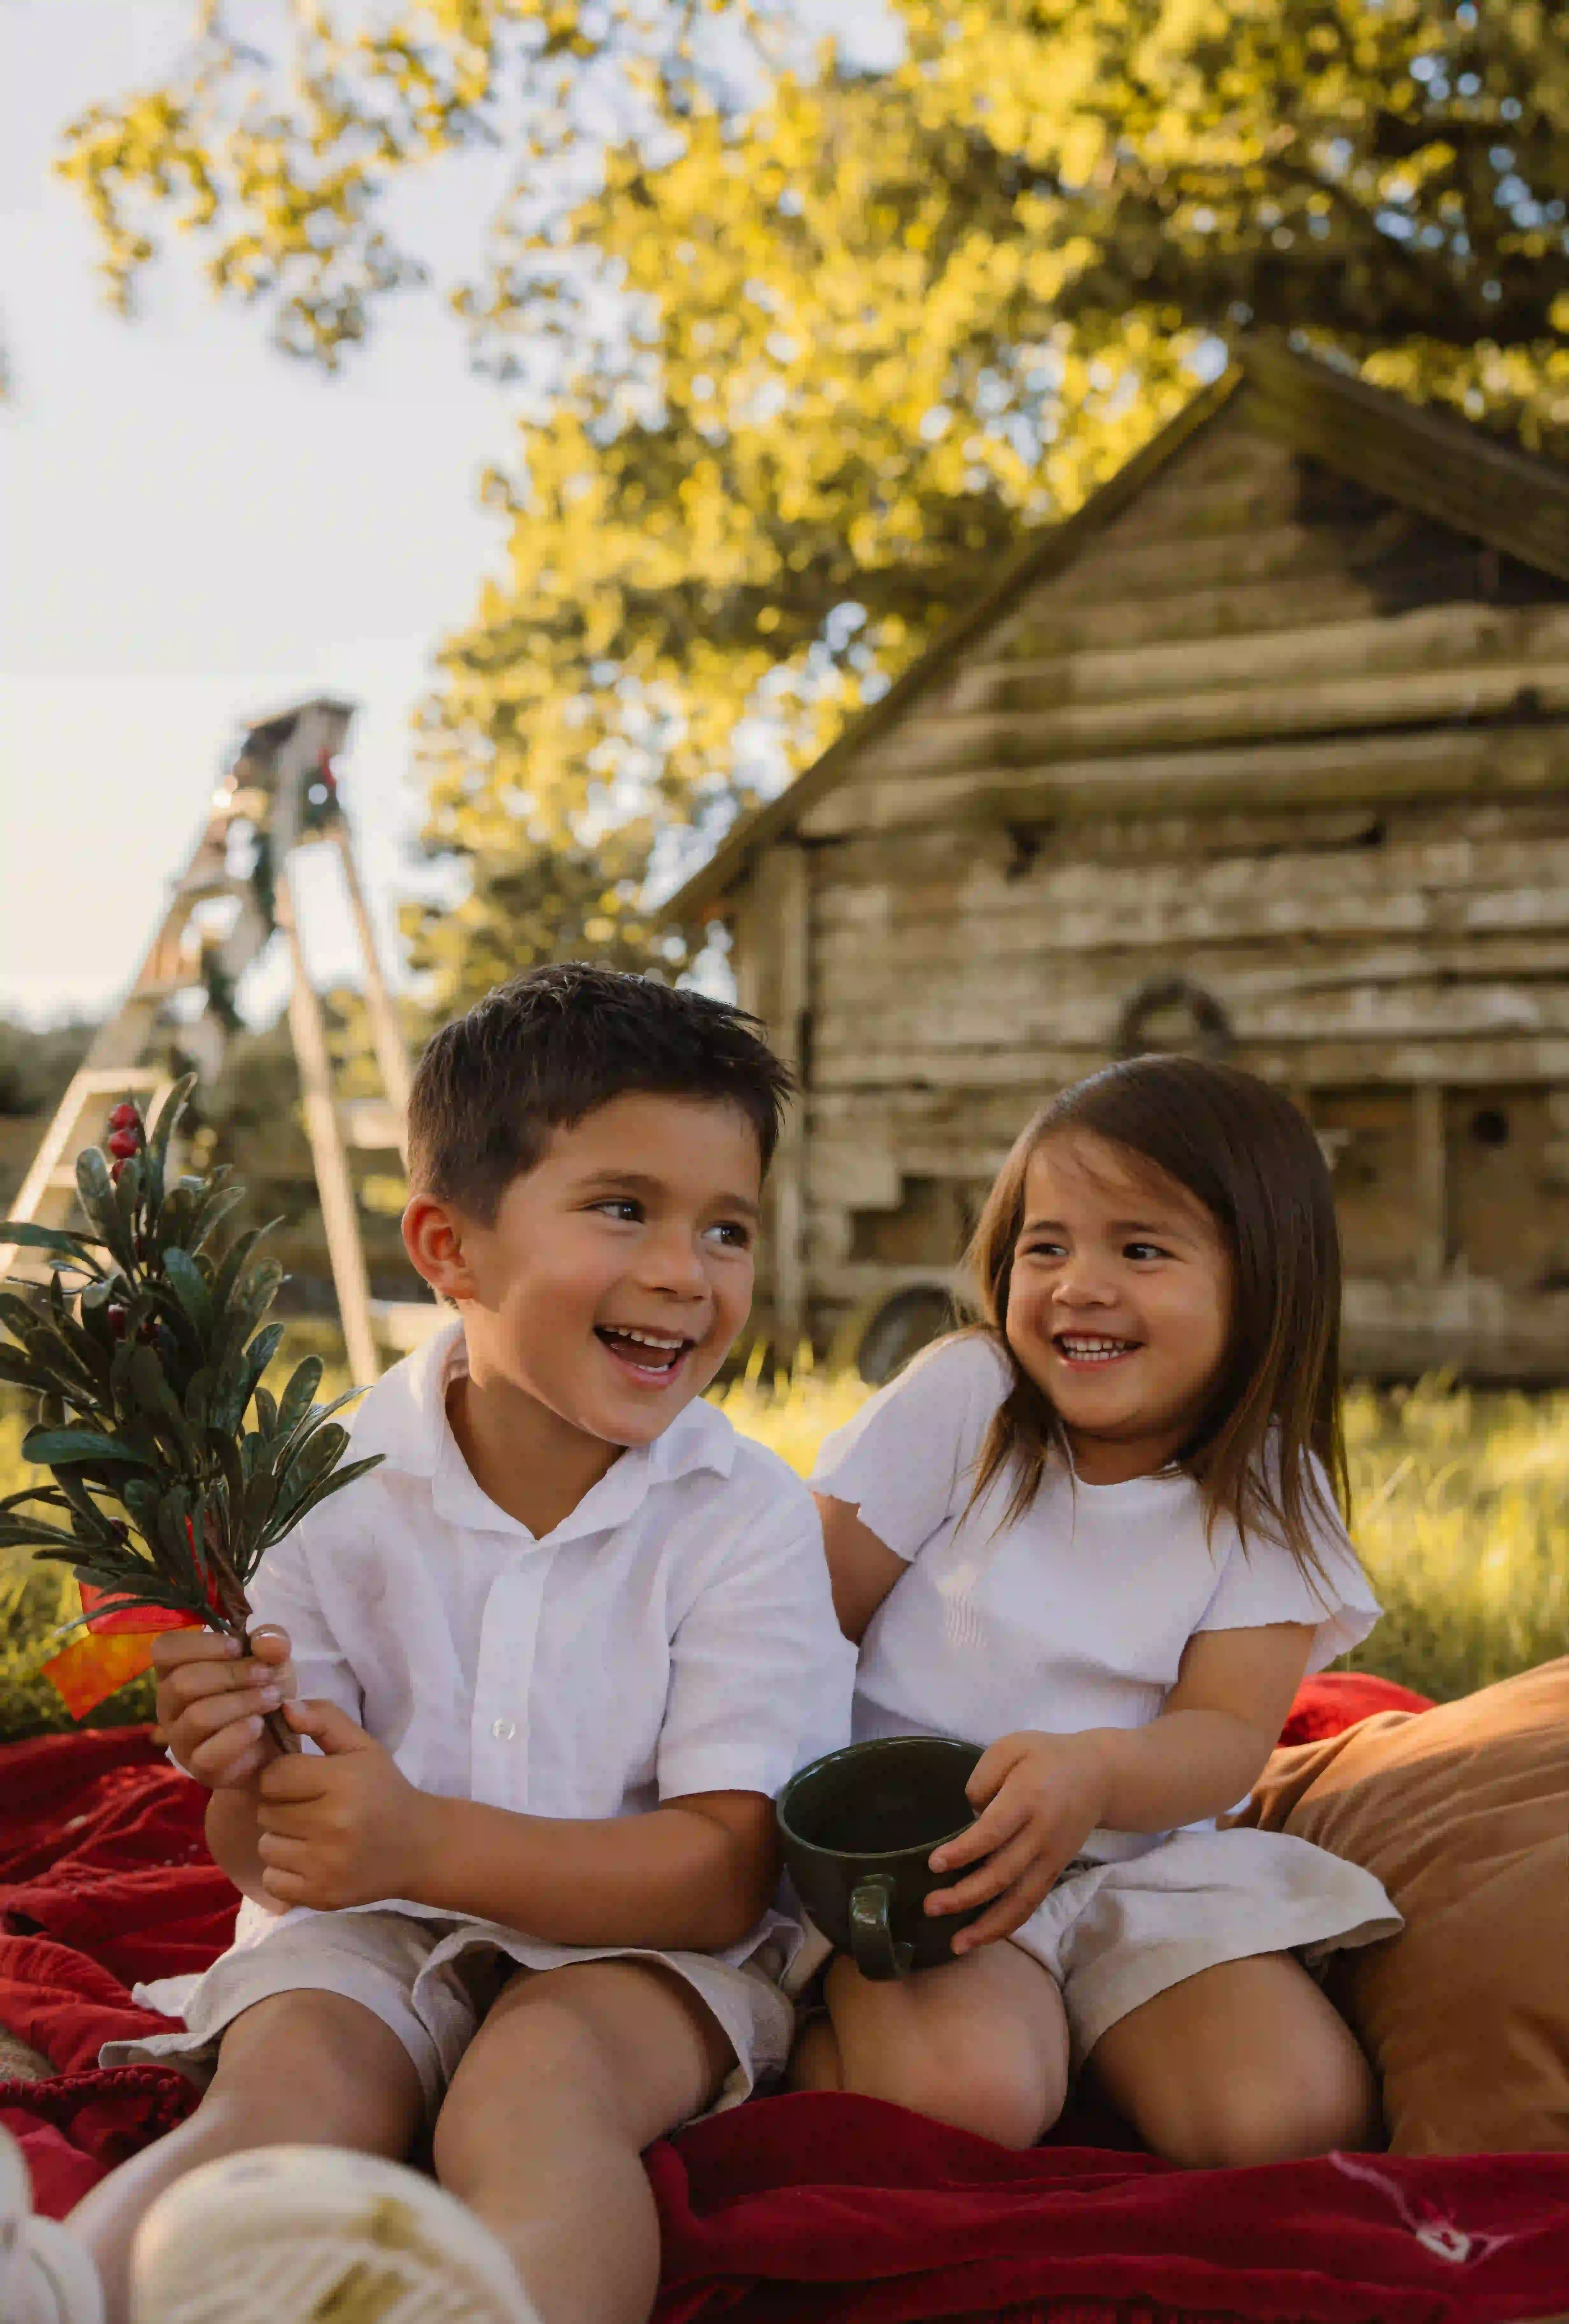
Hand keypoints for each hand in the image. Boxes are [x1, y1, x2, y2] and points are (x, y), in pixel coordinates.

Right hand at [153, 1626, 296, 1789]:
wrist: (281, 1741)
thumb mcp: (273, 1658)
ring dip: (241, 1702)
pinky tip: (259, 1725)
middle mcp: (170, 1705)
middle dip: (231, 1674)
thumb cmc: (263, 1691)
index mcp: (176, 1670)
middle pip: (182, 1683)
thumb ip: (271, 1641)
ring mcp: (181, 1739)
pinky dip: (239, 1734)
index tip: (238, 1647)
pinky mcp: (199, 1767)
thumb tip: (267, 1642)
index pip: (164, 1649)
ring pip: (197, 1716)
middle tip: (266, 1674)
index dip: (201, 1644)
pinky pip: (209, 1752)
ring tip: (272, 1698)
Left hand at [254, 1698, 436, 1911]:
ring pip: (266, 1845)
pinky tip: (310, 1860)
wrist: (418, 1847)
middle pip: (266, 1811)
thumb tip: (284, 1707)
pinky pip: (272, 1879)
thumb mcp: (362, 1746)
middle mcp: (333, 1824)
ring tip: (311, 1834)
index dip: (282, 1776)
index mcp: (342, 1782)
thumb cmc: (384, 1790)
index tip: (302, 1781)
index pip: (273, 1777)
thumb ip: (325, 1720)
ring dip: (281, 1838)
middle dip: (282, 1806)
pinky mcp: (320, 1895)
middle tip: (311, 1808)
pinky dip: (284, 1871)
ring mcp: (326, 1865)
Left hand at [924, 1730, 1108, 1953]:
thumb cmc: (1046, 1757)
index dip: (964, 1851)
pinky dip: (1008, 1924)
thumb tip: (970, 1815)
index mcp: (1027, 1798)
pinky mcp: (1055, 1870)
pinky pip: (1031, 1903)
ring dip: (988, 1926)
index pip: (993, 1831)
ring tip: (956, 1945)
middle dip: (965, 1896)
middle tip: (930, 1907)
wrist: (1099, 1776)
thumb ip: (984, 1777)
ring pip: (1020, 1900)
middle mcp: (1041, 1834)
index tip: (934, 1865)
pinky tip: (982, 1937)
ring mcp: (1051, 1857)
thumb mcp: (1012, 1746)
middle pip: (1003, 1873)